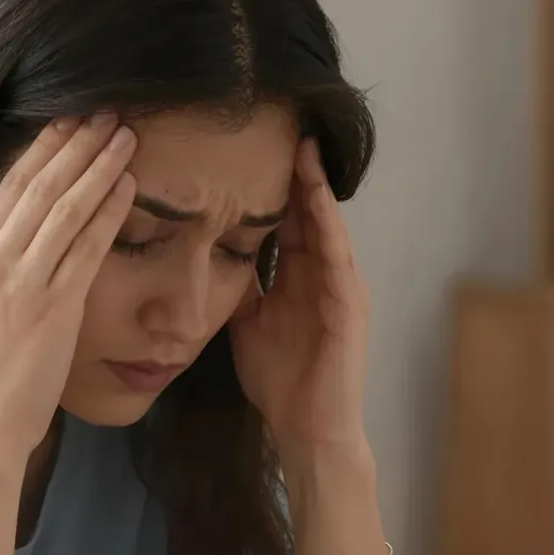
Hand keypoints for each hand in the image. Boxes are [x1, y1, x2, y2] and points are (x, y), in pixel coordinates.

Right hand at [0, 113, 136, 465]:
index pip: (8, 186)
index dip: (41, 149)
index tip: (67, 119)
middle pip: (39, 187)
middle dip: (74, 145)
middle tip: (104, 112)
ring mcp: (24, 283)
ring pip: (65, 209)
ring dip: (97, 168)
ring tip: (123, 136)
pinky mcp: (54, 308)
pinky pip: (86, 249)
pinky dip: (108, 212)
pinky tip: (128, 186)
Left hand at [230, 138, 370, 461]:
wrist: (307, 429)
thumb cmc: (281, 381)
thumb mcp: (246, 323)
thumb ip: (235, 288)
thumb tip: (203, 256)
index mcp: (296, 277)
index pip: (282, 219)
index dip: (268, 184)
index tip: (248, 146)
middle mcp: (321, 274)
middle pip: (305, 212)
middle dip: (294, 172)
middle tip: (280, 125)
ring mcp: (340, 287)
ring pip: (325, 226)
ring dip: (315, 188)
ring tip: (303, 148)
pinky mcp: (349, 307)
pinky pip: (338, 258)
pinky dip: (328, 227)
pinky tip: (316, 200)